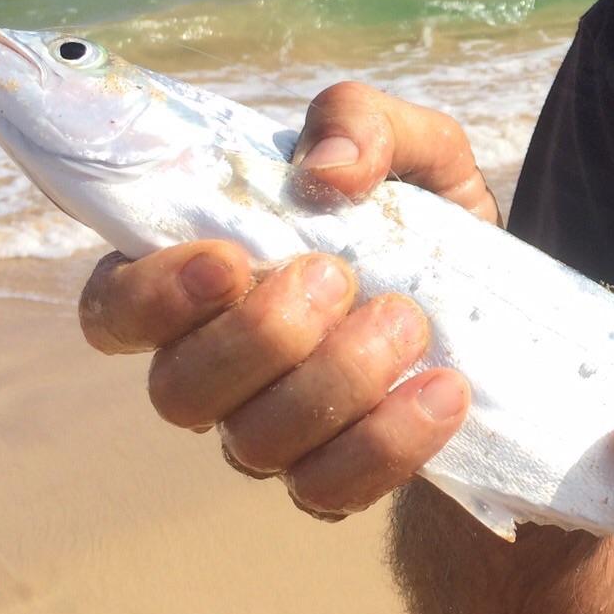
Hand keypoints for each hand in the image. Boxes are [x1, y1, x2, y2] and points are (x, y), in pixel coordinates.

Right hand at [78, 82, 488, 518]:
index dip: (151, 297)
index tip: (229, 262)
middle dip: (263, 336)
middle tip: (338, 277)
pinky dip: (389, 443)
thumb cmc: (421, 219)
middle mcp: (214, 370)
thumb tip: (328, 169)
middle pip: (179, 390)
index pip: (113, 310)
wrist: (500, 308)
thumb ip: (359, 122)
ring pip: (256, 445)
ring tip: (409, 319)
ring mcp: (268, 434)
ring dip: (337, 380)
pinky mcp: (332, 481)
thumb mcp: (410, 147)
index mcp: (199, 283)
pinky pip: (332, 491)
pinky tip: (443, 388)